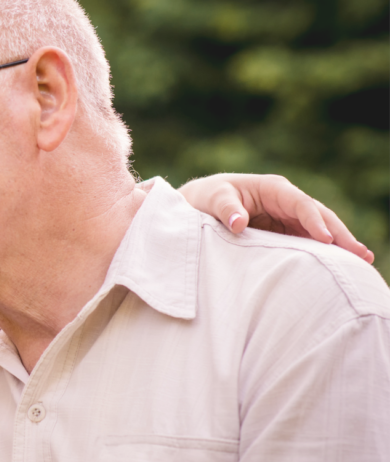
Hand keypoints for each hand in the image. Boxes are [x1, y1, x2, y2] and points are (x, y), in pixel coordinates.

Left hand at [179, 173, 373, 263]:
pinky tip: (338, 268)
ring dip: (339, 246)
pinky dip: (323, 253)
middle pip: (320, 217)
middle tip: (362, 255)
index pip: (301, 205)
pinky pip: (307, 242)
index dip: (315, 221)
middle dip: (340, 235)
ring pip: (319, 231)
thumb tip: (238, 224)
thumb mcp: (213, 199)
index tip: (326, 240)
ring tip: (361, 263)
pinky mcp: (284, 233)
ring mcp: (288, 218)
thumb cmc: (207, 198)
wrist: (198, 205)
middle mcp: (286, 202)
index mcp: (273, 189)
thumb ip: (226, 210)